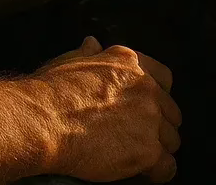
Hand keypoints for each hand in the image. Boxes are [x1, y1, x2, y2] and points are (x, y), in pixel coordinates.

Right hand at [30, 36, 181, 181]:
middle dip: (159, 125)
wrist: (44, 121)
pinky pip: (168, 167)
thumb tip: (92, 43)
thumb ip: (87, 53)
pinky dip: (159, 172)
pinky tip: (146, 173)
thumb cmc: (51, 93)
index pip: (164, 78)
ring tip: (139, 156)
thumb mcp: (69, 61)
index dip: (158, 95)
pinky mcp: (148, 151)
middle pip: (171, 111)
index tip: (149, 106)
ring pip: (172, 140)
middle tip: (140, 136)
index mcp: (129, 63)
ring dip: (158, 149)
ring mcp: (150, 119)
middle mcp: (145, 88)